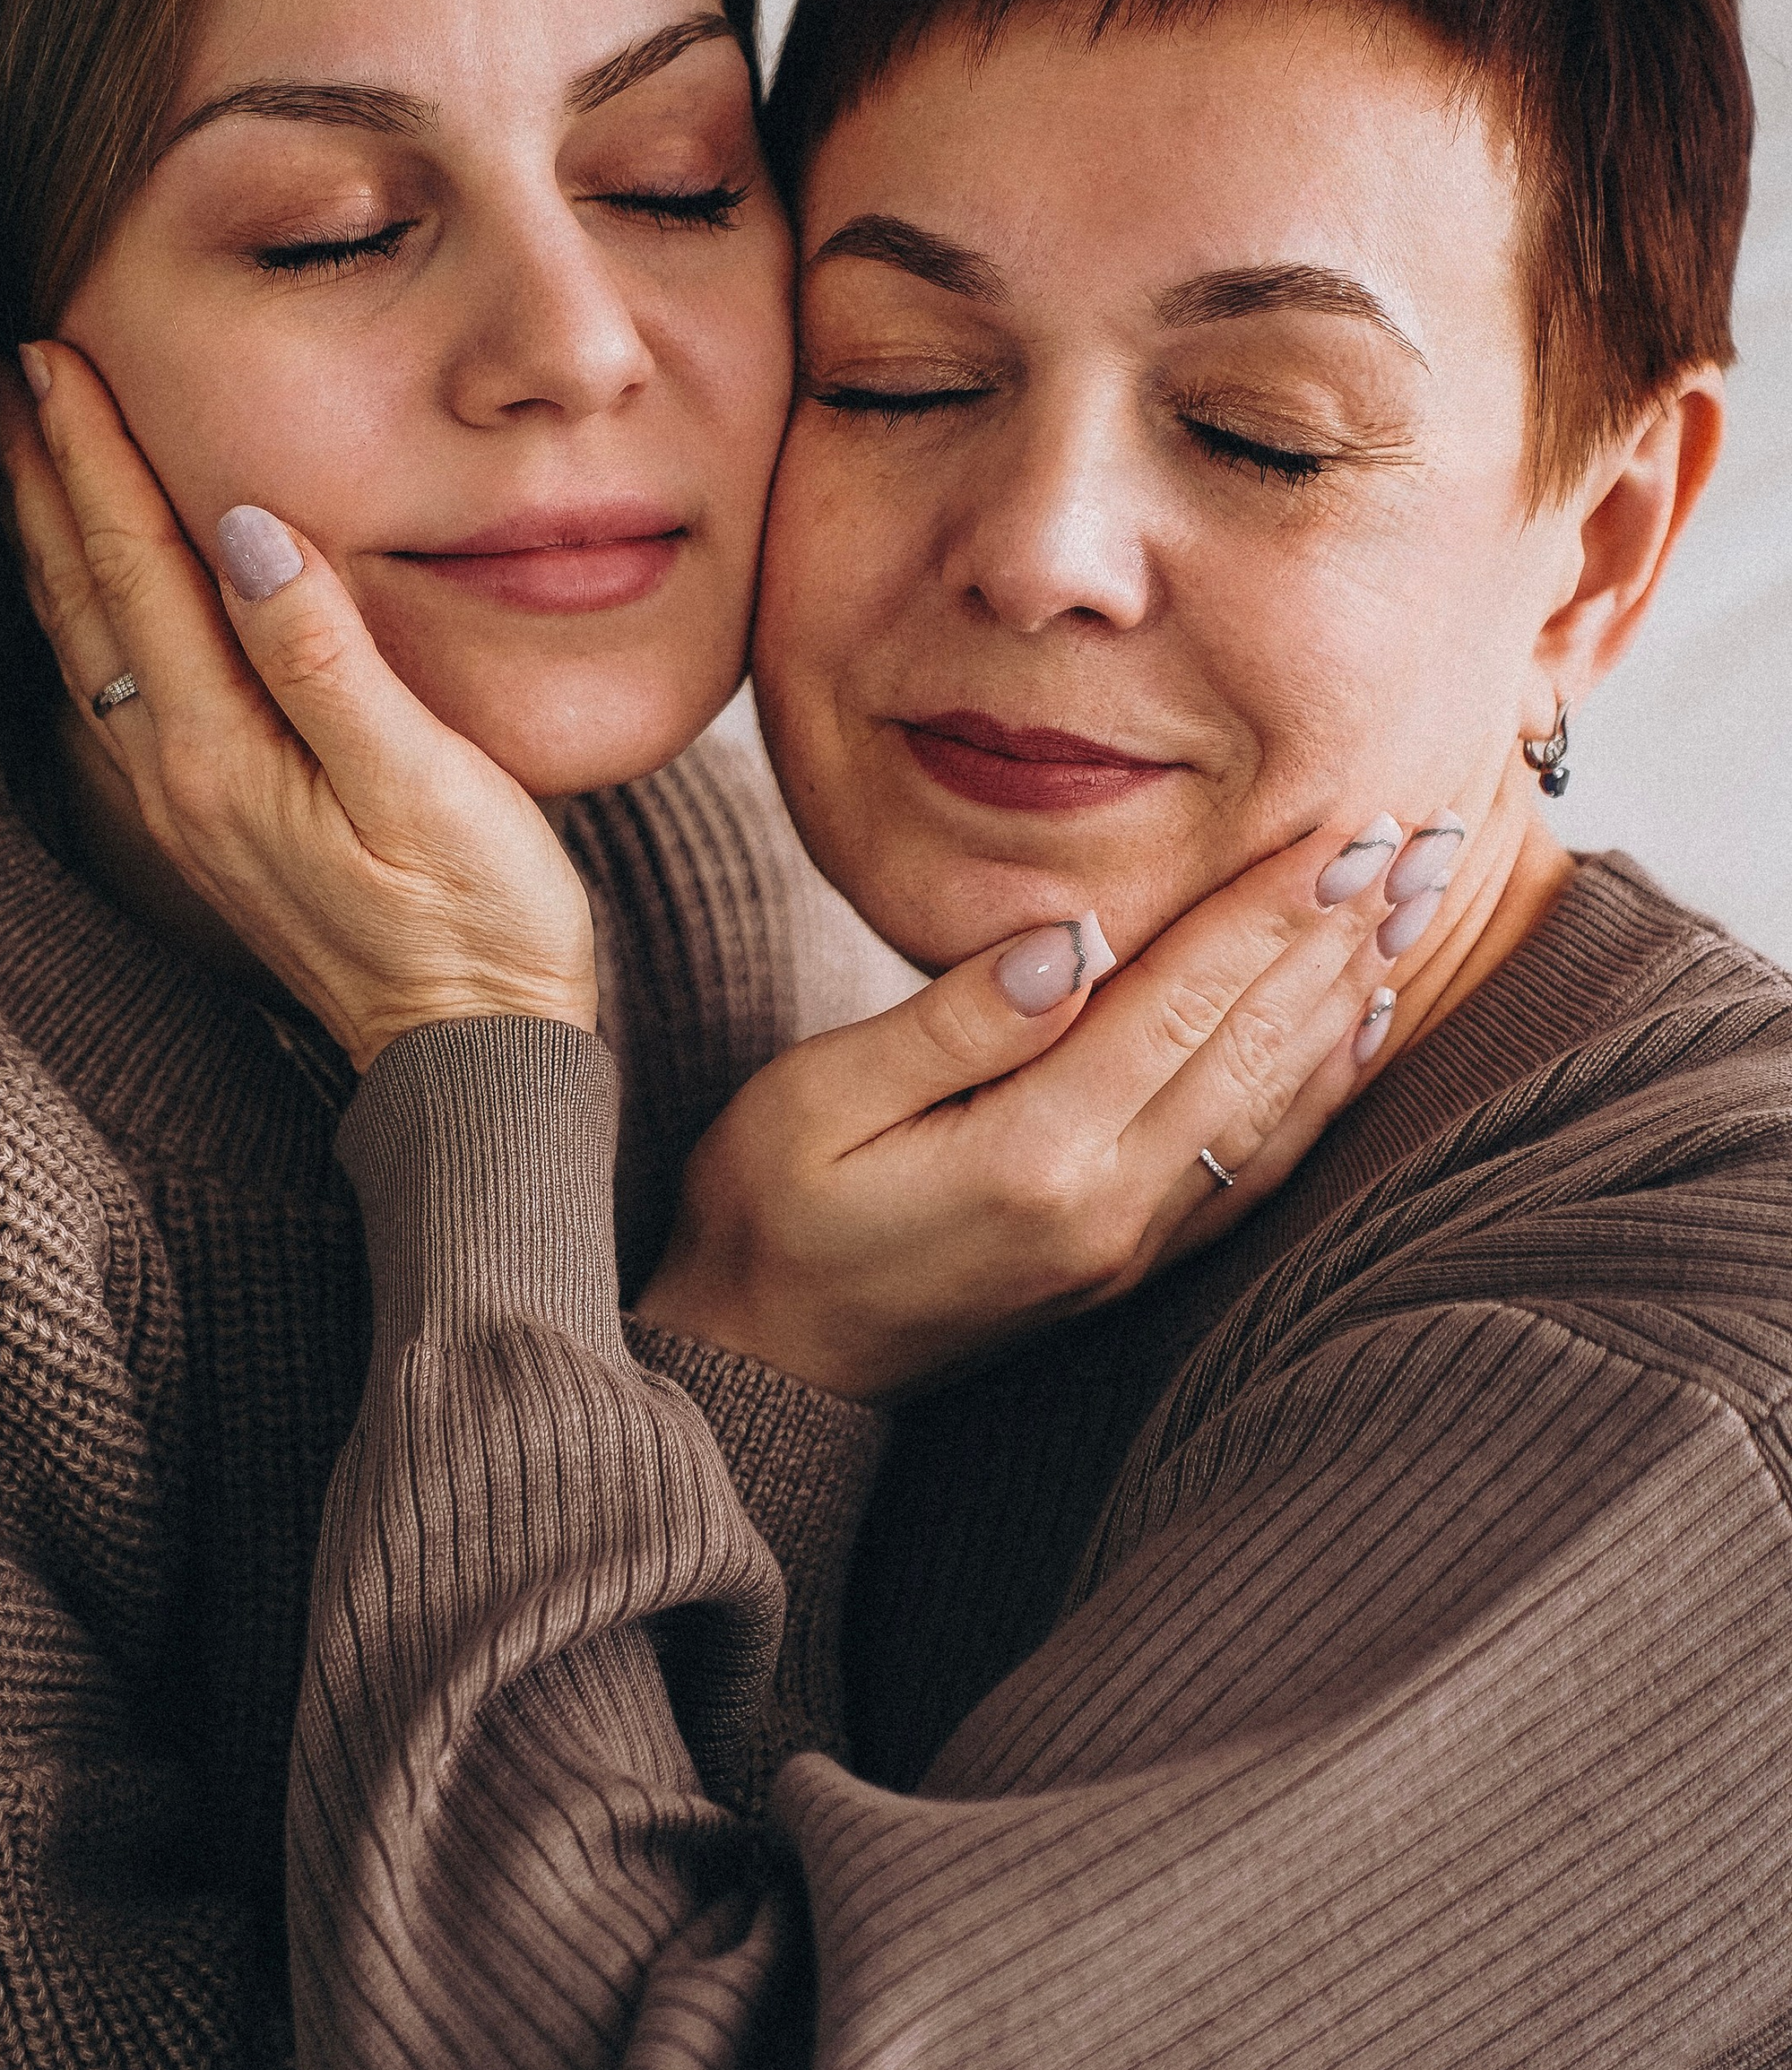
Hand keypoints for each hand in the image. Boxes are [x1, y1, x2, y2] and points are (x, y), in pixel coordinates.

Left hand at [0, 340, 595, 1069]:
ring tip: (23, 461)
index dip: (93, 457)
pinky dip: (93, 620)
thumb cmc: (476, 923)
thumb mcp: (422, 785)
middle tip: (1, 373)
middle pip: (87, 602)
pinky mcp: (218, 829)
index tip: (50, 355)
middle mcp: (177, 779)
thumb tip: (249, 528)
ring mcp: (189, 810)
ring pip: (91, 649)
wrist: (473, 1060)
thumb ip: (329, 660)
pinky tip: (98, 599)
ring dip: (53, 545)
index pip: (138, 571)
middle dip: (41, 481)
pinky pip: (122, 695)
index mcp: (220, 753)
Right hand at [637, 817, 1425, 1396]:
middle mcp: (1107, 1209)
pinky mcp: (1127, 1263)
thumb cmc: (766, 1214)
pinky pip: (1254, 1168)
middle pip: (1249, 1047)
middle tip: (1426, 836)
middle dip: (1338, 934)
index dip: (1264, 910)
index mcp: (1030, 1156)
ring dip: (1347, 998)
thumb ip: (951, 1021)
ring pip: (1272, 1104)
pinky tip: (1358, 1031)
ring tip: (1419, 907)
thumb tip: (1072, 937)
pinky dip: (1321, 1092)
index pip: (1176, 1004)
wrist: (763, 1363)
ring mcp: (1128, 1246)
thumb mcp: (818, 1100)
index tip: (1346, 825)